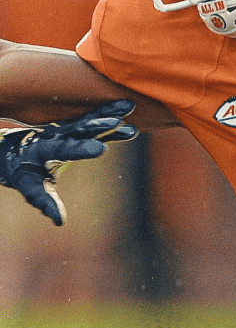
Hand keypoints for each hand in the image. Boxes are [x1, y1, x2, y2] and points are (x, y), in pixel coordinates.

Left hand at [0, 100, 136, 224]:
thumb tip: (59, 221)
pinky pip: (94, 119)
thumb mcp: (32, 190)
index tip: (102, 149)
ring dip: (108, 113)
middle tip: (118, 122)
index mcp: (44, 149)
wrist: (14, 151)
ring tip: (129, 106)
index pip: (64, 148)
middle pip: (78, 128)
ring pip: (88, 118)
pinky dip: (109, 113)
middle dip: (97, 125)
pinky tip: (129, 108)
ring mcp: (66, 128)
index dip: (82, 149)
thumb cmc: (24, 174)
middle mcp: (56, 134)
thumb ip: (45, 202)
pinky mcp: (75, 126)